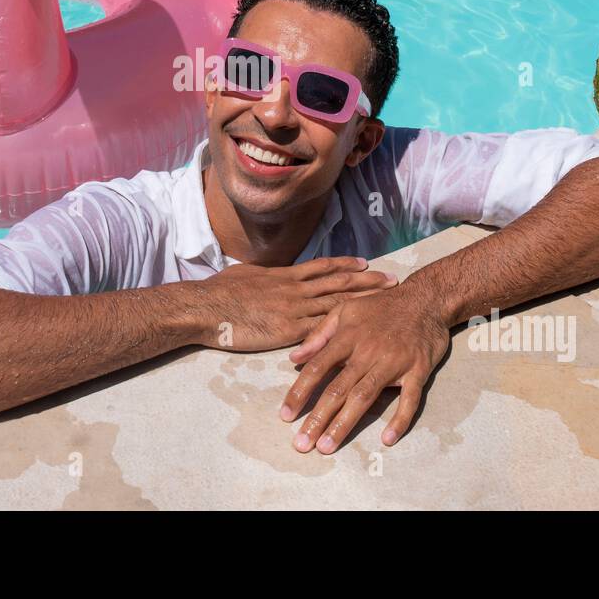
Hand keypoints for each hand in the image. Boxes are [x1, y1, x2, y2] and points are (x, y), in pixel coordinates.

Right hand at [188, 257, 397, 351]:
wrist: (207, 307)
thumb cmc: (219, 291)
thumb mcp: (245, 274)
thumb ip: (263, 276)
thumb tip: (267, 275)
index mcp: (285, 275)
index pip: (323, 268)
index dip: (346, 265)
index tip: (365, 263)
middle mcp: (295, 290)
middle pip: (338, 284)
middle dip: (367, 282)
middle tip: (392, 279)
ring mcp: (294, 310)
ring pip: (337, 305)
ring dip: (363, 303)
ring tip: (386, 301)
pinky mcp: (288, 331)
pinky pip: (321, 331)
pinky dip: (342, 332)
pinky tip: (360, 334)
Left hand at [280, 279, 449, 452]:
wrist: (425, 298)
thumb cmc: (381, 306)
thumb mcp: (345, 309)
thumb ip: (319, 334)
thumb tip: (294, 358)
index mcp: (347, 337)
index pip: (317, 368)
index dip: (299, 392)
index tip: (285, 415)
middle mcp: (367, 351)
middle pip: (338, 389)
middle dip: (318, 418)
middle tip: (302, 444)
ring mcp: (393, 362)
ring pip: (365, 397)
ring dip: (345, 424)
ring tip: (328, 445)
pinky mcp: (418, 370)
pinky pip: (409, 399)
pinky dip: (400, 419)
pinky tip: (388, 438)